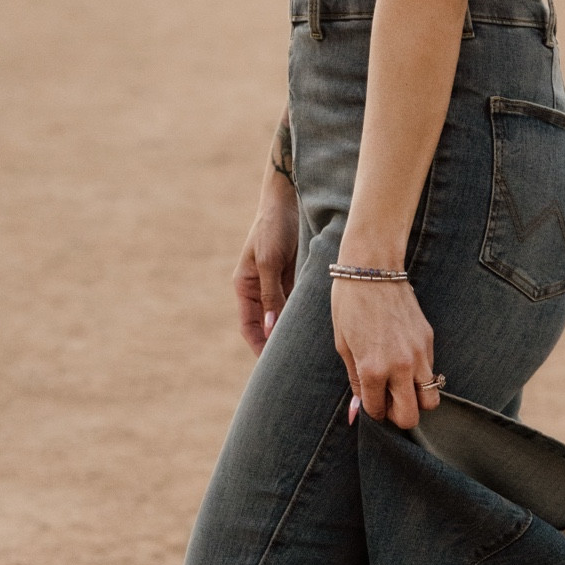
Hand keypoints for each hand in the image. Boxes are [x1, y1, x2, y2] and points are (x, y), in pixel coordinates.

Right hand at [234, 177, 298, 355]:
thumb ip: (271, 295)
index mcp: (245, 285)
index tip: (272, 368)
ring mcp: (277, 281)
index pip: (249, 326)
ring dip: (295, 330)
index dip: (259, 347)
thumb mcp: (270, 260)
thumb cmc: (274, 225)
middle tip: (296, 367)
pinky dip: (306, 313)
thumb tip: (271, 329)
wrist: (290, 196)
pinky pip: (298, 300)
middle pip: (268, 324)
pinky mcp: (294, 274)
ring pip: (285, 314)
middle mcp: (260, 287)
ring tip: (311, 353)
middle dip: (279, 345)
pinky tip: (319, 327)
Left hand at [330, 275, 442, 429]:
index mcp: (373, 369)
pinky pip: (431, 372)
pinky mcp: (429, 339)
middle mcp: (400, 366)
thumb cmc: (350, 305)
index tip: (371, 403)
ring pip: (431, 400)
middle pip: (412, 416)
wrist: (373, 270)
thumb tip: (357, 409)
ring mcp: (419, 353)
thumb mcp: (344, 346)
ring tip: (401, 386)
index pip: (379, 412)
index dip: (373, 412)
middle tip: (388, 402)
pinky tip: (405, 360)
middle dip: (398, 416)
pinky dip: (420, 376)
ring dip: (416, 399)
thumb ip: (355, 380)